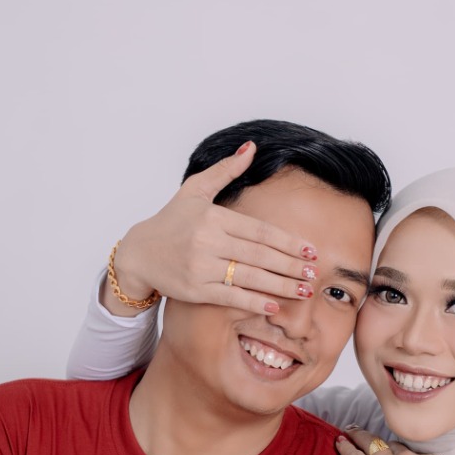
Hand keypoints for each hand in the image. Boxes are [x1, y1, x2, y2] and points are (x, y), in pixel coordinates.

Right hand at [105, 141, 319, 316]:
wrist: (138, 254)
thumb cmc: (171, 220)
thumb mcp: (194, 190)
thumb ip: (225, 170)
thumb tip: (252, 147)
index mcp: (213, 217)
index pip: (259, 231)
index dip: (288, 242)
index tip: (310, 250)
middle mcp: (207, 242)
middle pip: (259, 255)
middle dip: (291, 265)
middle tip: (315, 272)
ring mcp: (200, 268)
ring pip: (249, 278)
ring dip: (281, 286)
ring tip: (304, 290)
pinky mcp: (194, 290)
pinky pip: (231, 297)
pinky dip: (254, 303)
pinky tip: (274, 307)